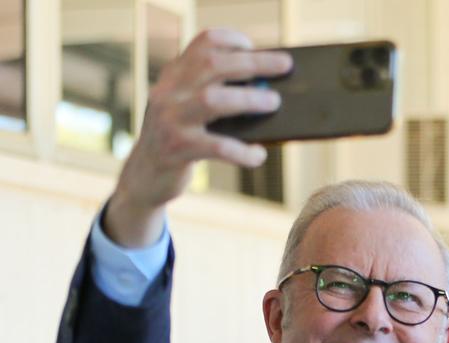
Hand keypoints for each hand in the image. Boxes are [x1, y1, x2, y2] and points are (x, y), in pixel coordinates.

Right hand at [104, 28, 291, 247]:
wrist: (144, 177)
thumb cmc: (181, 140)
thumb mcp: (191, 110)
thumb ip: (218, 95)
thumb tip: (268, 88)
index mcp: (174, 77)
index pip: (202, 43)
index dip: (231, 40)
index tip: (254, 46)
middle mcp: (169, 92)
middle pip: (212, 64)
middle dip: (253, 62)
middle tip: (284, 65)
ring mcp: (171, 119)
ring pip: (212, 99)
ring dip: (249, 98)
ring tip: (274, 102)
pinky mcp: (178, 149)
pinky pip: (218, 146)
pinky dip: (243, 151)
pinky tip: (258, 154)